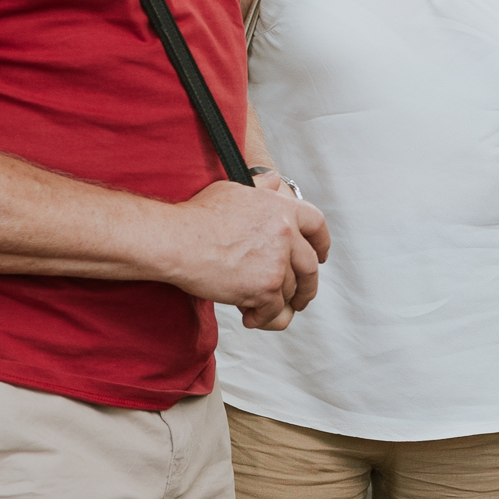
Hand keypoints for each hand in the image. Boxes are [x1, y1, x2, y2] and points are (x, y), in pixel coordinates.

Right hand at [158, 178, 329, 327]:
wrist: (176, 240)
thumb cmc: (196, 216)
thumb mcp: (235, 190)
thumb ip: (261, 189)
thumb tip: (274, 180)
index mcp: (282, 209)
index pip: (317, 225)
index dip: (322, 244)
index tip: (321, 257)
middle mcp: (285, 234)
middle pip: (310, 267)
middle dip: (307, 287)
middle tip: (299, 297)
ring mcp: (277, 262)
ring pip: (290, 291)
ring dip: (279, 304)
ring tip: (260, 308)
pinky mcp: (265, 288)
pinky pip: (272, 310)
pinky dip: (262, 317)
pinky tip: (248, 317)